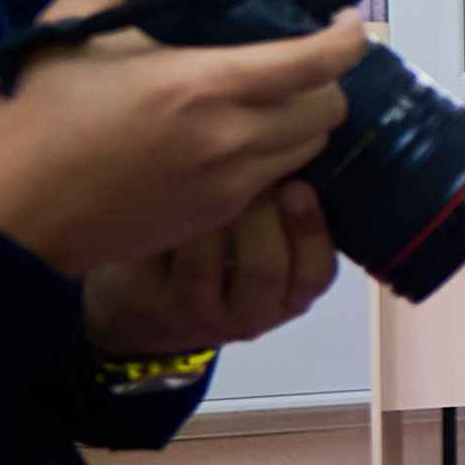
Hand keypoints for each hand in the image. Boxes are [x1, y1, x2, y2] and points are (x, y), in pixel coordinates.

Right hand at [0, 0, 365, 281]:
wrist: (4, 217)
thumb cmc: (34, 117)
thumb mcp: (68, 26)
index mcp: (204, 86)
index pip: (319, 62)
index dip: (350, 36)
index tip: (347, 19)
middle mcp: (232, 139)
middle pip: (329, 110)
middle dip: (328, 79)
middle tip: (302, 58)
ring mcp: (228, 186)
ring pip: (308, 149)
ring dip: (303, 118)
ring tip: (272, 94)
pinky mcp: (213, 218)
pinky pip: (273, 180)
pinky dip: (273, 154)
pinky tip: (235, 134)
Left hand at [82, 181, 337, 354]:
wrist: (149, 305)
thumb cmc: (221, 257)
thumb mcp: (266, 249)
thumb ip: (288, 214)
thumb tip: (307, 147)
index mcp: (287, 299)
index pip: (316, 274)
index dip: (309, 229)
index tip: (298, 185)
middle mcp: (247, 316)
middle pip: (263, 269)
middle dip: (258, 213)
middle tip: (248, 166)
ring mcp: (194, 314)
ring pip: (202, 265)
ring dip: (205, 212)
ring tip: (203, 170)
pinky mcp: (149, 302)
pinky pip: (157, 257)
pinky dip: (164, 218)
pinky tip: (165, 188)